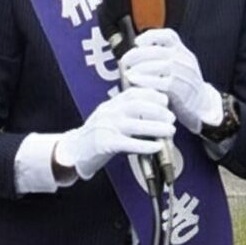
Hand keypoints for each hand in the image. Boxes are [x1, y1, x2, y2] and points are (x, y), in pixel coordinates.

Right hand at [54, 87, 175, 179]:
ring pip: (135, 125)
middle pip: (136, 106)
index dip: (151, 95)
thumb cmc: (97, 136)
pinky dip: (145, 145)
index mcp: (110, 105)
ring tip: (170, 131)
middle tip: (171, 118)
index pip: (133, 93)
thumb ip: (126, 114)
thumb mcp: (108, 118)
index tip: (165, 101)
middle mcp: (108, 114)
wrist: (74, 151)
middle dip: (158, 111)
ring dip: (156, 128)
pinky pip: (128, 144)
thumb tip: (156, 114)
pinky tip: (156, 147)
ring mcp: (106, 128)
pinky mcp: (104, 144)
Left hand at [119, 28, 220, 132]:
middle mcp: (186, 60)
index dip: (152, 36)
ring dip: (141, 68)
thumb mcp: (174, 67)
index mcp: (183, 52)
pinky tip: (135, 81)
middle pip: (161, 51)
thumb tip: (134, 51)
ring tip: (128, 72)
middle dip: (139, 54)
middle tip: (125, 60)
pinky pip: (164, 82)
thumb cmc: (180, 85)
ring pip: (163, 65)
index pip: (169, 36)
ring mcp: (186, 75)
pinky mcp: (183, 90)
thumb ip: (159, 58)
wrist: (201, 105)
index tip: (137, 42)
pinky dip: (147, 80)